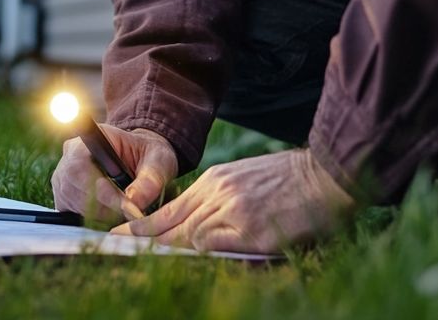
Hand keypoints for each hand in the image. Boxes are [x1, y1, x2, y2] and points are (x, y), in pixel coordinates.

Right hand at [51, 125, 177, 221]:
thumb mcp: (158, 160)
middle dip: (105, 206)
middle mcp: (70, 155)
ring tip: (125, 210)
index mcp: (91, 139)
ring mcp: (64, 176)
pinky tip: (113, 212)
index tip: (128, 206)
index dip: (101, 191)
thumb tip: (133, 202)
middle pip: (75, 188)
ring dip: (102, 214)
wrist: (142, 157)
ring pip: (75, 204)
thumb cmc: (149, 155)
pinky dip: (96, 218)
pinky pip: (75, 212)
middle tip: (131, 212)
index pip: (81, 166)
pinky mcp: (65, 194)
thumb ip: (150, 179)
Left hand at [110, 147, 355, 253]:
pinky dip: (195, 256)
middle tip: (110, 246)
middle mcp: (217, 191)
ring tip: (132, 259)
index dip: (143, 223)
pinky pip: (211, 245)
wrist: (327, 174)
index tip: (121, 233)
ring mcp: (231, 209)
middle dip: (140, 237)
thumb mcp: (249, 180)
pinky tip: (179, 263)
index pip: (170, 206)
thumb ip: (223, 199)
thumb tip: (200, 231)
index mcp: (216, 180)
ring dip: (162, 251)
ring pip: (185, 235)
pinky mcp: (247, 228)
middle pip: (169, 221)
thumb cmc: (295, 182)